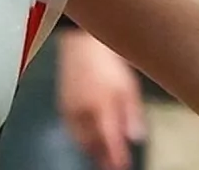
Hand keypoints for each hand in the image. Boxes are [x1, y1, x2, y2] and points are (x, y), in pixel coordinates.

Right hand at [56, 30, 146, 169]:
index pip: (109, 140)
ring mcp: (70, 109)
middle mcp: (83, 112)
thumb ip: (132, 113)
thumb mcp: (128, 85)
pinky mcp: (62, 105)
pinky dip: (82, 138)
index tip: (123, 166)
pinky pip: (72, 130)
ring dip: (92, 150)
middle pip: (92, 144)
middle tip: (114, 165)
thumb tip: (136, 137)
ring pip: (80, 140)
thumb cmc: (109, 60)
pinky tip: (90, 138)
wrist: (83, 41)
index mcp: (101, 106)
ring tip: (103, 156)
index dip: (116, 157)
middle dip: (103, 157)